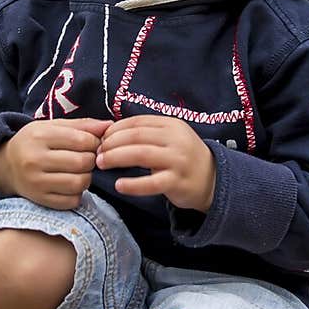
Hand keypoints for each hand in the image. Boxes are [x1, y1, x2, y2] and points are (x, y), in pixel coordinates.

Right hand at [0, 117, 110, 209]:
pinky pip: (71, 201)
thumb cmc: (35, 142)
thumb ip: (82, 125)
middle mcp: (35, 159)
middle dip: (91, 161)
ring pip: (78, 184)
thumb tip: (110, 126)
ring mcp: (36, 182)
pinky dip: (77, 194)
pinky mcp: (39, 200)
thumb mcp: (53, 126)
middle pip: (82, 163)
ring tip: (79, 172)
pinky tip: (70, 185)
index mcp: (40, 136)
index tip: (92, 144)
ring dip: (86, 178)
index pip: (81, 140)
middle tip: (86, 159)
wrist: (6, 165)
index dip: (95, 142)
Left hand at [95, 115, 216, 211]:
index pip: (136, 122)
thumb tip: (110, 133)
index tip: (100, 139)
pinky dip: (133, 184)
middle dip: (111, 143)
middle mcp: (175, 139)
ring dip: (117, 158)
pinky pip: (151, 183)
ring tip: (101, 164)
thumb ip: (145, 133)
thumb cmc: (181, 157)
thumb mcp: (168, 138)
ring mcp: (178, 160)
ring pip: (141, 155)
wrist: (211, 179)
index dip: (114, 130)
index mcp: (170, 124)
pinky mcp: (177, 181)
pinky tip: (119, 185)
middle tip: (97, 153)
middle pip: (136, 136)